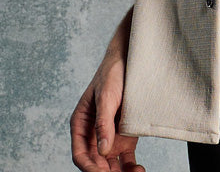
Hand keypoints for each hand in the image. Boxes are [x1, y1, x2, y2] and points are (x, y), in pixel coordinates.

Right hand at [70, 10, 143, 171]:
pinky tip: (138, 170)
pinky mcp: (125, 137)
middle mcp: (94, 134)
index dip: (89, 167)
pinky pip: (125, 159)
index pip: (81, 154)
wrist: (132, 58)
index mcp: (81, 124)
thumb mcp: (106, 97)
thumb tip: (102, 151)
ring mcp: (110, 136)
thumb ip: (103, 123)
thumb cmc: (113, 73)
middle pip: (96, 163)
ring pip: (110, 165)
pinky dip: (129, 168)